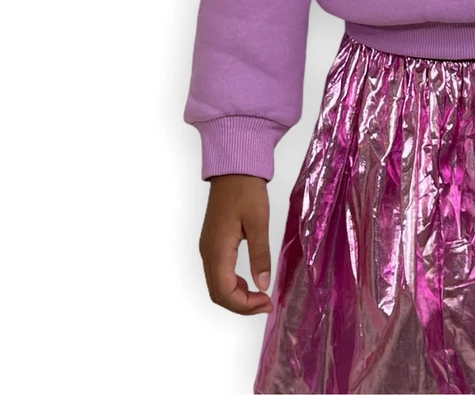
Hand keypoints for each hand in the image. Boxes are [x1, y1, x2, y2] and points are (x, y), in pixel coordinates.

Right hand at [199, 173, 273, 314]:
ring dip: (237, 296)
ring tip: (261, 295)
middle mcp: (208, 253)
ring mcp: (208, 248)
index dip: (245, 306)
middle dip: (241, 305)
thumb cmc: (246, 191)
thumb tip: (263, 285)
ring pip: (217, 285)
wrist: (233, 169)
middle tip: (265, 303)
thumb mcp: (258, 222)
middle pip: (218, 294)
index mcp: (217, 250)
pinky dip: (232, 284)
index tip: (267, 302)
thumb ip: (260, 255)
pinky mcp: (213, 243)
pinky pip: (218, 273)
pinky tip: (249, 281)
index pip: (224, 293)